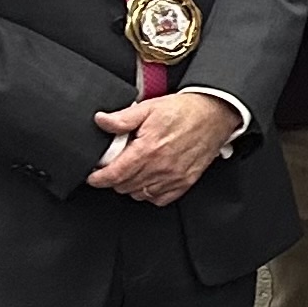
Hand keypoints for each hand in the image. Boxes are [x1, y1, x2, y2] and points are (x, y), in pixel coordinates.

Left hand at [85, 90, 237, 205]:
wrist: (215, 114)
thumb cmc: (185, 111)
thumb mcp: (149, 108)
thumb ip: (122, 118)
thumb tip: (101, 121)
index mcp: (148, 150)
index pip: (115, 174)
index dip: (98, 179)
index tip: (93, 177)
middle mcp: (161, 167)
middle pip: (124, 186)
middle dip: (114, 179)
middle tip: (114, 166)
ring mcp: (174, 177)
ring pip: (139, 194)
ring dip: (130, 186)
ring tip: (132, 171)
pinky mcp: (185, 182)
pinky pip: (159, 199)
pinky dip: (149, 193)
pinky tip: (148, 180)